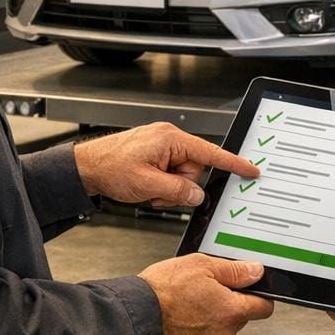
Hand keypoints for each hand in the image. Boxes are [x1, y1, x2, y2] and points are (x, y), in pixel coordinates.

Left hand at [75, 122, 257, 206]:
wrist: (84, 168)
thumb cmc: (109, 167)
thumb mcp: (148, 185)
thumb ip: (178, 191)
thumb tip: (197, 195)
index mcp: (170, 139)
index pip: (210, 153)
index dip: (233, 163)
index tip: (250, 169)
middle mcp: (168, 138)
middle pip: (194, 169)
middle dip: (179, 186)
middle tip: (158, 192)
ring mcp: (161, 146)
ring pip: (182, 175)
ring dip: (168, 188)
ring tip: (148, 189)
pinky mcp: (154, 154)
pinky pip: (169, 173)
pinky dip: (161, 184)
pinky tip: (145, 186)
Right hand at [140, 254, 274, 334]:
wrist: (135, 316)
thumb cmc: (164, 290)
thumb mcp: (202, 265)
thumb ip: (235, 270)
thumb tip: (256, 272)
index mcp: (231, 311)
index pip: (264, 308)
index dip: (258, 297)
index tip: (249, 291)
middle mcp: (224, 334)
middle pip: (239, 318)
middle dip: (227, 305)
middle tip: (206, 291)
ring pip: (221, 331)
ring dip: (211, 319)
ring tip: (189, 305)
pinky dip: (197, 333)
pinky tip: (182, 320)